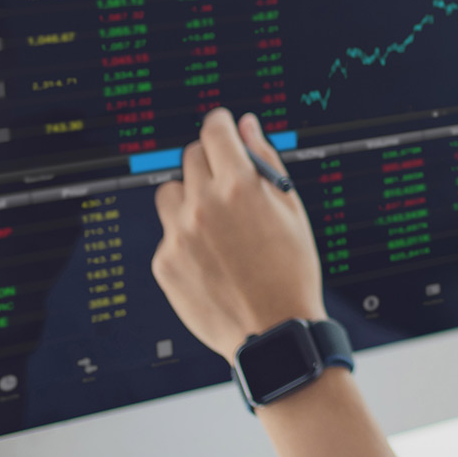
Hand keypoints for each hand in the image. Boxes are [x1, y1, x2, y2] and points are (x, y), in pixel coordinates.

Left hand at [152, 108, 325, 359]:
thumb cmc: (291, 272)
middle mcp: (203, 205)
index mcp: (240, 187)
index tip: (221, 126)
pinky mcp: (165, 261)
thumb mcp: (292, 211)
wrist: (274, 332)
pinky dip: (186, 238)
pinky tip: (213, 259)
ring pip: (171, 192)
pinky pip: (168, 233)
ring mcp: (179, 234)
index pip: (215, 132)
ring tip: (217, 225)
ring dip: (189, 197)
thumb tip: (247, 126)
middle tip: (228, 185)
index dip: (220, 124)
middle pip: (191, 158)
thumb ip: (266, 160)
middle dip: (210, 162)